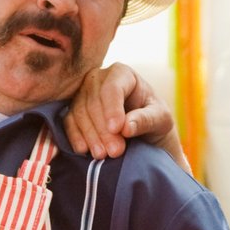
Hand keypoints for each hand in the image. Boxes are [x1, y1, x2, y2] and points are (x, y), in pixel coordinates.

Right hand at [64, 64, 185, 165]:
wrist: (142, 130)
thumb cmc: (154, 118)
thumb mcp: (160, 119)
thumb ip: (146, 120)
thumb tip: (126, 127)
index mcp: (122, 73)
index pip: (112, 88)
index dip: (112, 109)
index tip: (117, 129)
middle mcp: (98, 78)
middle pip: (94, 102)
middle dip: (103, 129)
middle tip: (115, 151)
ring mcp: (83, 93)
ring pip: (79, 112)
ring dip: (90, 136)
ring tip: (103, 155)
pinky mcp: (73, 110)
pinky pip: (68, 122)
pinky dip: (75, 137)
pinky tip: (84, 150)